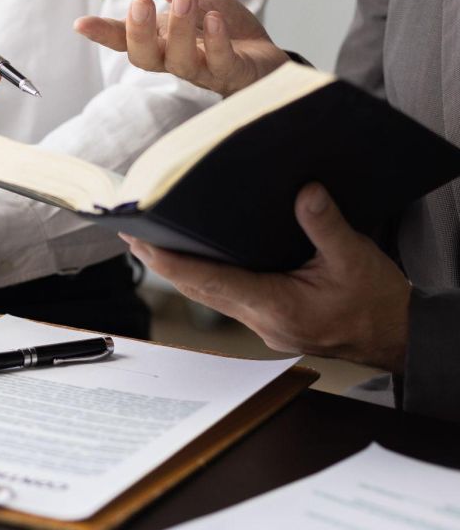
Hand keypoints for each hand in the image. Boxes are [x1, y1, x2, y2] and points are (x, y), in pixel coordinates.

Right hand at [74, 0, 289, 95]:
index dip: (103, 33)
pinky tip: (215, 19)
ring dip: (180, 29)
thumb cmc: (219, 28)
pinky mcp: (232, 73)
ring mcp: (202, 69)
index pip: (123, 39)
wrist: (263, 57)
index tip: (81, 24)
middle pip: (145, 57)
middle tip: (139, 2)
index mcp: (158, 39)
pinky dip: (216, 42)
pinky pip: (220, 63)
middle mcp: (173, 58)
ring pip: (180, 61)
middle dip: (139, 32)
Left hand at [122, 184, 410, 372]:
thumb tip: (304, 192)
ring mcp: (262, 323)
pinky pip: (225, 296)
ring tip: (150, 239)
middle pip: (198, 289)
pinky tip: (194, 256)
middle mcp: (261, 320)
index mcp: (277, 307)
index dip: (169, 260)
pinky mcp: (268, 319)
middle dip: (162, 260)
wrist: (396, 336)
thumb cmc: (378, 303)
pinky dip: (204, 276)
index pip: (208, 282)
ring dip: (179, 269)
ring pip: (207, 295)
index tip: (140, 240)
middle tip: (131, 231)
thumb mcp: (356, 259)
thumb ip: (327, 226)